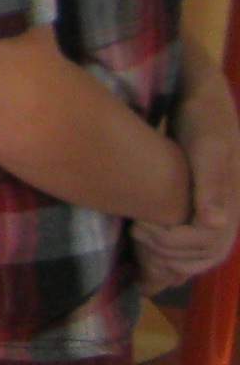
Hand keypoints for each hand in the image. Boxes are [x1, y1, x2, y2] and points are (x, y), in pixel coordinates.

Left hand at [137, 77, 239, 287]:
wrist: (203, 103)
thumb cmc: (204, 122)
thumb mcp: (207, 148)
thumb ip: (212, 184)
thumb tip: (216, 223)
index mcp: (232, 206)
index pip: (207, 245)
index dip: (172, 243)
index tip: (140, 227)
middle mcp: (227, 215)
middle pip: (204, 257)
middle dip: (168, 255)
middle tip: (135, 233)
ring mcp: (217, 214)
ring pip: (200, 256)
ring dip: (170, 260)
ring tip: (139, 243)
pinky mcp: (202, 209)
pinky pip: (194, 245)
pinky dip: (173, 255)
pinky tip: (148, 250)